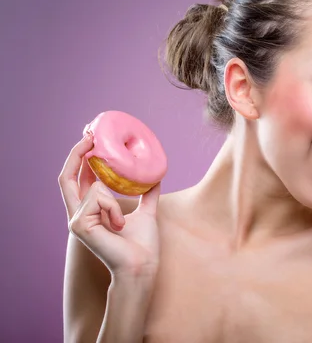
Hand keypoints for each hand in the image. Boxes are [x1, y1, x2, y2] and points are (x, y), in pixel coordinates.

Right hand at [58, 133, 161, 277]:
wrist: (141, 265)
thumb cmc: (142, 245)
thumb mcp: (146, 212)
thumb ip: (147, 194)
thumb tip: (156, 176)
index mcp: (91, 210)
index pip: (79, 178)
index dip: (82, 157)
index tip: (94, 138)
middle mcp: (78, 213)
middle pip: (66, 176)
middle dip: (77, 153)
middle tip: (91, 134)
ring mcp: (75, 219)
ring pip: (95, 187)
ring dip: (115, 201)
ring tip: (123, 223)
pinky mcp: (77, 224)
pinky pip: (99, 198)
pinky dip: (114, 208)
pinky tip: (119, 226)